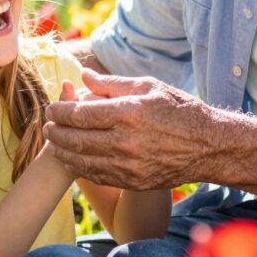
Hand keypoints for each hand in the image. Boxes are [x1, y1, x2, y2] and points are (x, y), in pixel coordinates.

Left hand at [43, 71, 212, 188]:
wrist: (209, 146)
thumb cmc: (178, 110)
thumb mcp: (148, 87)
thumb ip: (111, 83)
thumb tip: (83, 75)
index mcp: (128, 112)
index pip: (79, 114)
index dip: (58, 111)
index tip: (51, 108)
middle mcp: (126, 141)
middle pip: (75, 139)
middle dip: (54, 132)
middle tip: (47, 126)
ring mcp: (129, 165)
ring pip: (81, 161)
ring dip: (62, 152)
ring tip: (54, 142)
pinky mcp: (133, 181)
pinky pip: (96, 176)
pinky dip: (79, 167)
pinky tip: (72, 159)